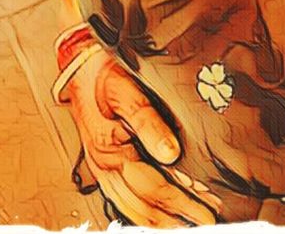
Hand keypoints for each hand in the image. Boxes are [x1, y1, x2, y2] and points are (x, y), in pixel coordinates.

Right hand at [66, 49, 220, 226]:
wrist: (79, 66)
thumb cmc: (103, 74)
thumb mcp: (127, 90)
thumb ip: (148, 122)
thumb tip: (171, 153)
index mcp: (111, 150)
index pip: (152, 187)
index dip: (180, 202)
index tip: (206, 211)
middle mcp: (105, 165)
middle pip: (143, 205)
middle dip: (174, 218)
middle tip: (204, 224)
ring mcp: (102, 168)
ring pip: (131, 208)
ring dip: (158, 222)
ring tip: (183, 226)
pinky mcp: (102, 164)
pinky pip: (121, 199)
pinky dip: (140, 213)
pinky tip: (155, 216)